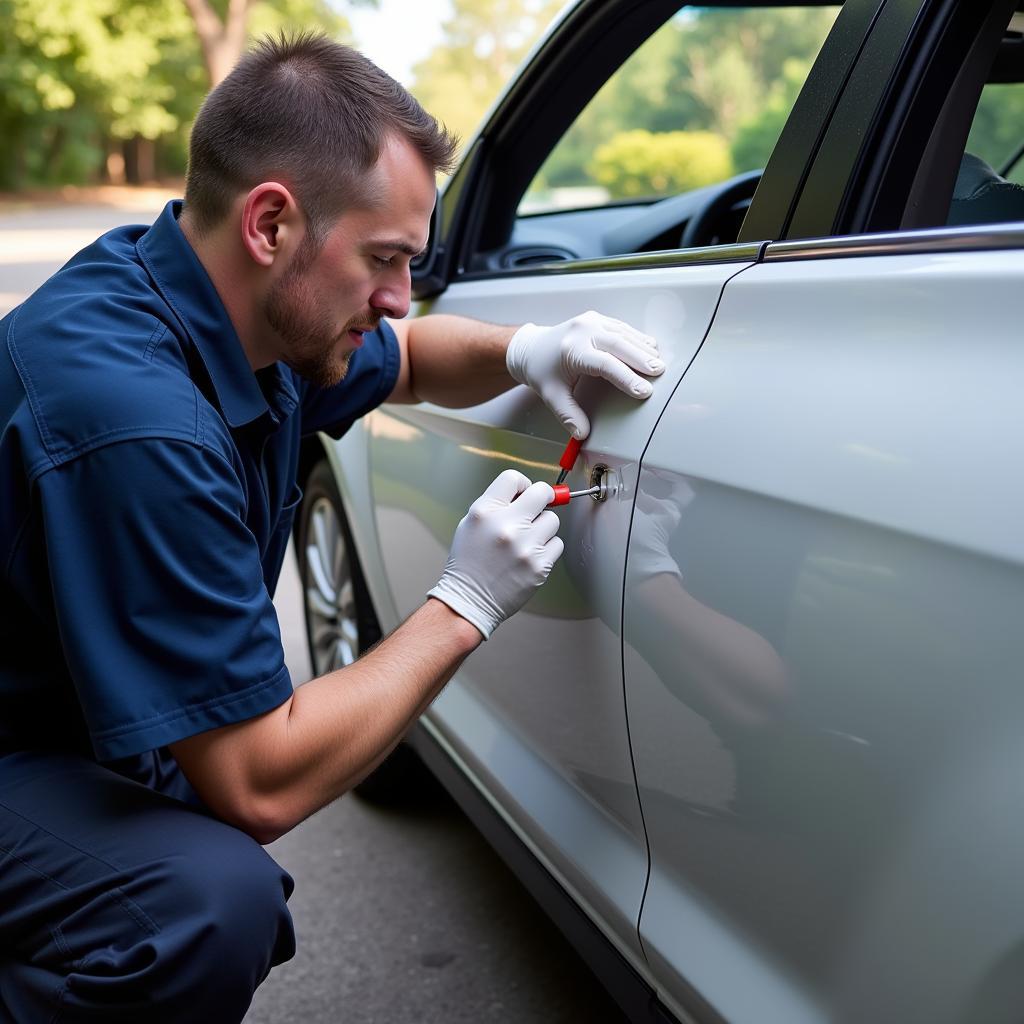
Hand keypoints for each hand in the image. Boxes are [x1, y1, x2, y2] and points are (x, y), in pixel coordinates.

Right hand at [427, 470, 563, 638]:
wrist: (469, 600)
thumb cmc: (469, 563)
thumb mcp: (471, 524)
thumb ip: (496, 505)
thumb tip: (527, 492)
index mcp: (484, 512)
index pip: (513, 478)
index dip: (522, 485)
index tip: (523, 494)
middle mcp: (505, 525)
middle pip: (542, 492)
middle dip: (542, 498)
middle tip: (537, 508)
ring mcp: (525, 546)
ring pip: (553, 520)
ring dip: (543, 528)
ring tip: (526, 541)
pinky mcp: (539, 565)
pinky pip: (557, 544)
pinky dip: (547, 548)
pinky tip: (530, 556)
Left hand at [505, 311, 663, 438]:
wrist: (531, 348)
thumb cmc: (541, 370)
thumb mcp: (551, 395)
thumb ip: (568, 415)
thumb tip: (582, 434)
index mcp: (571, 349)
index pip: (604, 364)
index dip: (625, 378)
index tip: (643, 391)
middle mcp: (582, 330)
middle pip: (618, 344)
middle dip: (641, 359)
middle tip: (660, 372)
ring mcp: (591, 321)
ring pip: (623, 333)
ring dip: (643, 348)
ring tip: (659, 364)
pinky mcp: (597, 319)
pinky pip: (621, 328)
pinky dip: (637, 339)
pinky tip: (649, 350)